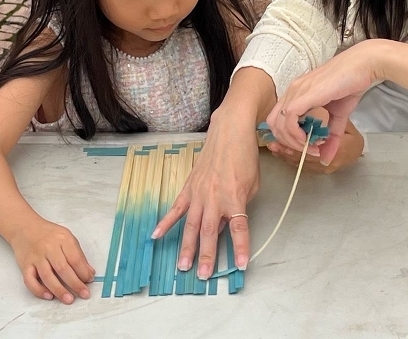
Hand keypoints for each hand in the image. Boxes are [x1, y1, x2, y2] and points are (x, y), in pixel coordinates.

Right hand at [9, 218, 94, 302]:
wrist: (25, 227)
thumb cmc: (49, 234)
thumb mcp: (67, 237)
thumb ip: (78, 254)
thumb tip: (89, 273)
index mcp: (62, 239)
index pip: (75, 259)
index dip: (84, 272)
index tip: (89, 280)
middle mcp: (48, 248)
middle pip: (63, 269)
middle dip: (75, 284)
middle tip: (84, 294)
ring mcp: (36, 257)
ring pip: (48, 277)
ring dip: (59, 290)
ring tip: (69, 300)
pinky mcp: (25, 265)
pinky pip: (30, 280)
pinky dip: (39, 290)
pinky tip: (49, 296)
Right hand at [153, 103, 260, 278]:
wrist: (230, 132)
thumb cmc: (245, 157)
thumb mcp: (252, 184)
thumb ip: (240, 206)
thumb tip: (226, 222)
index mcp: (234, 197)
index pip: (239, 228)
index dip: (240, 248)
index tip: (240, 265)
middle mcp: (214, 197)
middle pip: (210, 232)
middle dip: (207, 255)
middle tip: (203, 275)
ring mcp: (199, 193)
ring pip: (191, 225)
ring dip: (186, 246)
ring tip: (182, 266)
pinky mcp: (188, 187)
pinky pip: (175, 208)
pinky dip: (165, 222)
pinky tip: (156, 236)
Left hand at [267, 40, 381, 165]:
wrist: (363, 66)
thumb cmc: (351, 84)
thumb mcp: (339, 117)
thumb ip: (331, 138)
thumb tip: (326, 159)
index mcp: (296, 94)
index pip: (278, 120)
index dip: (289, 138)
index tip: (308, 147)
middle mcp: (292, 91)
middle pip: (273, 124)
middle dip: (289, 143)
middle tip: (309, 150)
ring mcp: (296, 91)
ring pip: (278, 124)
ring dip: (294, 143)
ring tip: (313, 147)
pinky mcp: (304, 94)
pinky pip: (289, 120)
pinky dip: (297, 135)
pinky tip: (311, 139)